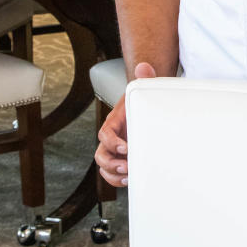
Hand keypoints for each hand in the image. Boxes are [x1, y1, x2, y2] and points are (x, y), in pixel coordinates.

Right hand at [94, 61, 155, 186]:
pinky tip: (130, 180)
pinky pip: (112, 172)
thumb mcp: (144, 87)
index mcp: (114, 121)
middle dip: (111, 163)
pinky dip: (117, 179)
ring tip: (129, 176)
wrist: (145, 104)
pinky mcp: (122, 157)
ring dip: (113, 175)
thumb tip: (144, 66)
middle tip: (127, 167)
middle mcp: (111, 136)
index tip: (126, 148)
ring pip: (104, 166)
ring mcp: (115, 148)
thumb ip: (144, 76)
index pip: (105, 134)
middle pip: (101, 154)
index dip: (112, 143)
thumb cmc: (143, 98)